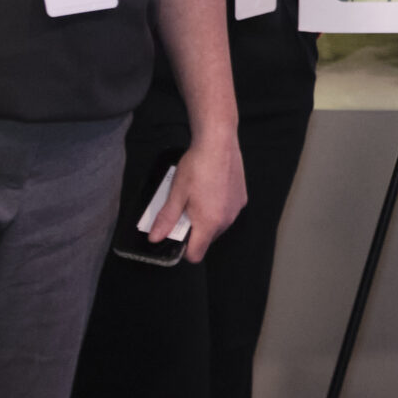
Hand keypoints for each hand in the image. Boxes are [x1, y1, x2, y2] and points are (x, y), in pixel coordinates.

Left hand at [157, 131, 247, 263]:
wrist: (218, 141)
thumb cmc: (197, 166)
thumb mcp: (176, 193)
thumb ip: (166, 219)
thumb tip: (155, 238)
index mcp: (208, 222)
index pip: (196, 255)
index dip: (184, 251)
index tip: (176, 234)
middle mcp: (226, 220)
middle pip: (207, 240)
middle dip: (194, 231)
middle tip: (184, 209)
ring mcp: (236, 209)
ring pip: (218, 226)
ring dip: (207, 219)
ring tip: (197, 197)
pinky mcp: (242, 198)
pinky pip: (227, 212)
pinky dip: (218, 208)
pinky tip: (211, 189)